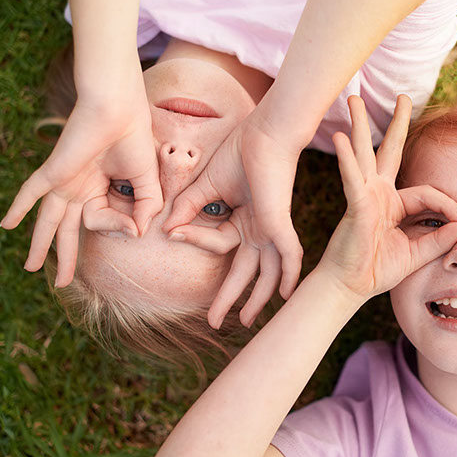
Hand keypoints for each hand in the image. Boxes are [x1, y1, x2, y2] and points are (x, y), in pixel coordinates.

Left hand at [0, 76, 162, 287]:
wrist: (119, 111)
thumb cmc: (135, 140)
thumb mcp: (148, 182)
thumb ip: (147, 208)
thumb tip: (138, 234)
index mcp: (100, 189)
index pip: (102, 220)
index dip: (119, 228)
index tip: (134, 226)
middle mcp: (79, 188)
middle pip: (68, 230)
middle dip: (64, 257)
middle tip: (61, 283)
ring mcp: (64, 181)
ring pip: (48, 220)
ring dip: (39, 245)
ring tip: (29, 268)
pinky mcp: (54, 172)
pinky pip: (31, 192)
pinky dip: (18, 208)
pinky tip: (5, 225)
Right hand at [162, 114, 304, 328]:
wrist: (264, 134)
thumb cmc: (239, 153)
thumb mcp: (207, 187)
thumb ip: (189, 208)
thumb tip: (167, 229)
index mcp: (244, 221)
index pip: (217, 244)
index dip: (195, 240)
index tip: (173, 232)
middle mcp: (260, 229)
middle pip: (245, 271)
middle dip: (230, 298)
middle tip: (215, 322)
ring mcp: (273, 228)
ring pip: (267, 272)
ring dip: (257, 298)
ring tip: (247, 321)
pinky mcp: (282, 224)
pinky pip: (289, 255)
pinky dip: (289, 275)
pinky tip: (286, 294)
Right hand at [318, 95, 456, 300]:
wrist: (351, 287)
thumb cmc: (378, 270)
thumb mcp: (417, 253)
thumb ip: (440, 238)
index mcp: (392, 204)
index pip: (426, 192)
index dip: (447, 204)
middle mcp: (377, 194)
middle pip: (388, 151)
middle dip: (396, 123)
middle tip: (403, 97)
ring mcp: (364, 196)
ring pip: (364, 154)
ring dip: (359, 126)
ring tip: (353, 99)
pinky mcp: (354, 205)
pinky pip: (352, 178)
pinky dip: (347, 159)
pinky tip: (340, 137)